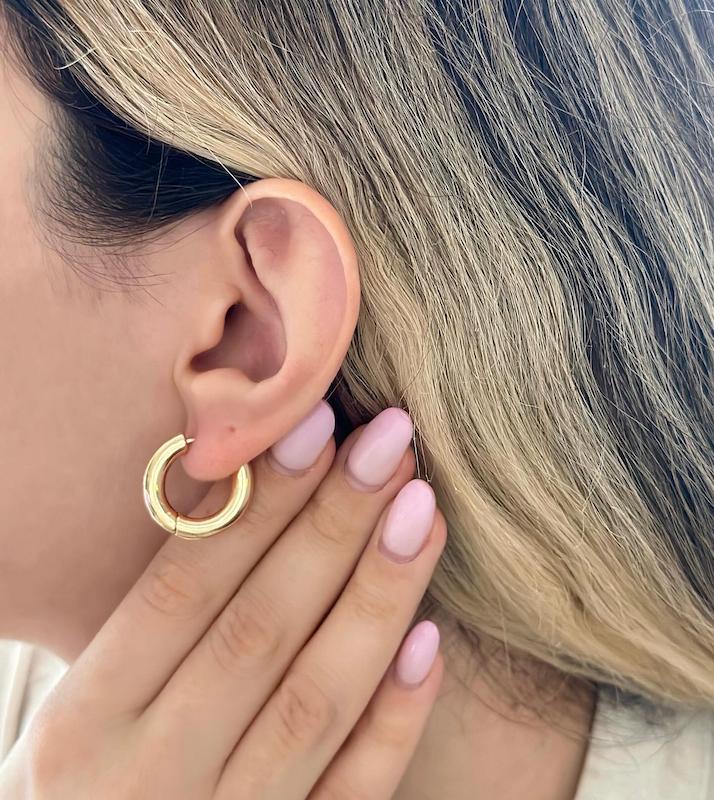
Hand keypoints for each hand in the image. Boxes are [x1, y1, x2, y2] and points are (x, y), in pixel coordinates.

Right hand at [9, 404, 446, 798]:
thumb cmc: (92, 780)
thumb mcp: (87, 701)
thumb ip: (153, 618)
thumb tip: (238, 487)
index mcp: (85, 722)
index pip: (183, 590)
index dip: (255, 504)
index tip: (316, 422)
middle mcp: (149, 778)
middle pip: (259, 631)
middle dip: (333, 526)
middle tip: (391, 442)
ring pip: (316, 703)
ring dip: (377, 599)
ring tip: (424, 511)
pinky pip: (352, 794)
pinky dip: (394, 720)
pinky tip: (431, 641)